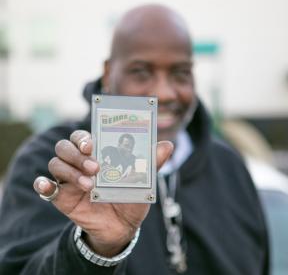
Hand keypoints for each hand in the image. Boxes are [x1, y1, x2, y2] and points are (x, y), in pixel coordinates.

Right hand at [33, 130, 172, 256]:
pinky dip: (43, 184)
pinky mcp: (61, 197)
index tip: (92, 144)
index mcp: (98, 155)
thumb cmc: (131, 199)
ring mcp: (69, 180)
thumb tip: (168, 145)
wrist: (122, 227)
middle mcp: (80, 163)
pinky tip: (48, 186)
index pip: (83, 138)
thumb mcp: (142, 181)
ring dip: (69, 171)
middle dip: (76, 154)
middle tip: (95, 166)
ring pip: (55, 163)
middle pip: (64, 146)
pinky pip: (44, 187)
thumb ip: (152, 163)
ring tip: (89, 184)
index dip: (83, 137)